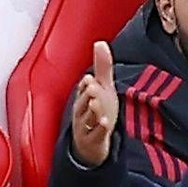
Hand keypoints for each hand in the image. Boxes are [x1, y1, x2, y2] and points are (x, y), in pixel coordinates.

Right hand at [70, 41, 119, 167]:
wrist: (91, 144)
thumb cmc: (97, 112)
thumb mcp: (103, 88)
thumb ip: (102, 67)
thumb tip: (100, 42)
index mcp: (83, 97)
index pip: (83, 89)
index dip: (86, 85)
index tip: (90, 78)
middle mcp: (81, 112)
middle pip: (83, 102)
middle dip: (87, 94)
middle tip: (92, 86)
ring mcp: (85, 127)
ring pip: (86, 118)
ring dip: (91, 110)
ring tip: (96, 103)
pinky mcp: (92, 141)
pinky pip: (95, 135)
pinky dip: (99, 129)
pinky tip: (106, 123)